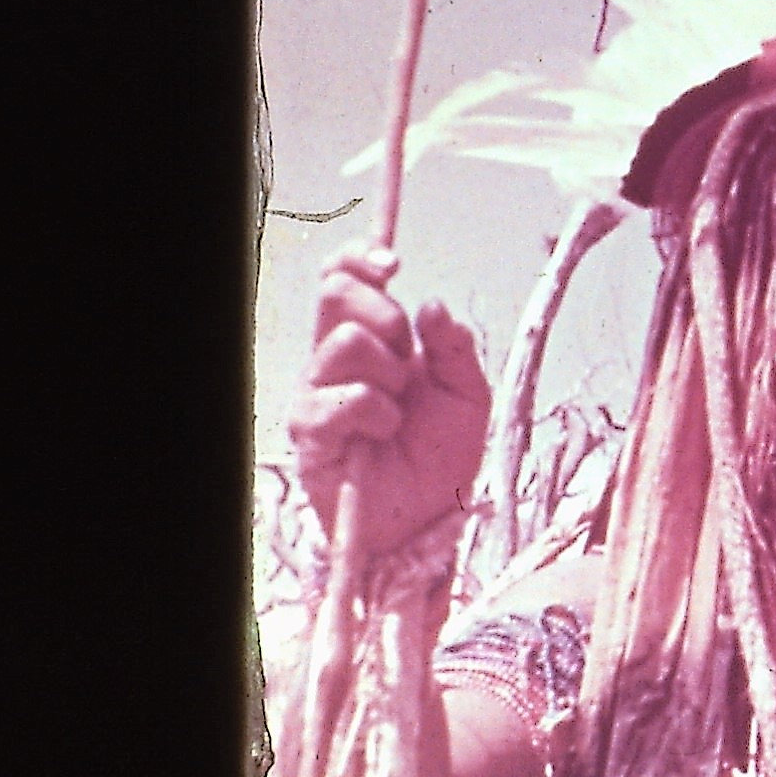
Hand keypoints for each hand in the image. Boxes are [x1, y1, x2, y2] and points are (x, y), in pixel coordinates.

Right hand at [288, 243, 490, 557]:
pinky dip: (377, 413)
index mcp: (369, 342)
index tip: (394, 263)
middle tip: (409, 358)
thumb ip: (455, 346)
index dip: (358, 258)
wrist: (430, 518)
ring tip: (399, 410)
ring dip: (389, 374)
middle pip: (334, 292)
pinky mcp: (308, 431)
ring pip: (345, 341)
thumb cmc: (442, 456)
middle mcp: (333, 360)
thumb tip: (432, 304)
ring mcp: (315, 392)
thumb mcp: (468, 394)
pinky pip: (342, 397)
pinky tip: (384, 434)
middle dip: (386, 315)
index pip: (341, 278)